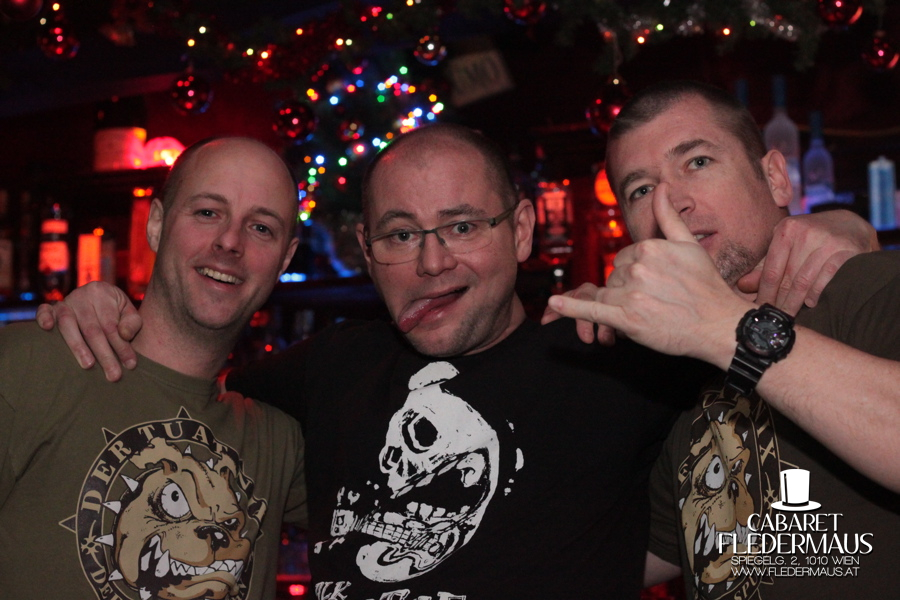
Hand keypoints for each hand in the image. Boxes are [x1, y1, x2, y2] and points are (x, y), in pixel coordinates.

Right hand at [35, 281, 141, 380]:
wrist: (100, 296)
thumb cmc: (116, 310)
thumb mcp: (129, 312)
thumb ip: (132, 323)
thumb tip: (124, 335)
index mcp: (103, 293)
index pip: (111, 326)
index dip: (121, 347)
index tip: (130, 365)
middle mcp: (82, 296)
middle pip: (92, 329)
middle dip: (104, 355)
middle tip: (113, 375)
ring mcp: (65, 301)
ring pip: (68, 325)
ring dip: (78, 347)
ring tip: (88, 365)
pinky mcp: (52, 308)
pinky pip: (44, 311)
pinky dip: (43, 318)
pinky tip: (47, 328)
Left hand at [548, 183, 751, 366]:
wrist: (720, 324)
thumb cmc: (707, 286)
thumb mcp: (689, 245)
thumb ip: (668, 216)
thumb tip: (660, 188)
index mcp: (648, 247)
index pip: (624, 259)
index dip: (636, 275)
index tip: (656, 286)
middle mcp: (637, 267)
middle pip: (614, 277)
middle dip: (627, 290)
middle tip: (656, 302)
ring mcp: (630, 293)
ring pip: (606, 295)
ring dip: (618, 305)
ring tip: (649, 314)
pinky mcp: (626, 318)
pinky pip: (591, 310)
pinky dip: (570, 307)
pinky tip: (555, 303)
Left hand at [737, 209, 878, 314]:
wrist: (850, 225)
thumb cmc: (810, 238)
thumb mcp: (786, 245)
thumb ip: (765, 265)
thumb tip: (742, 286)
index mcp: (786, 229)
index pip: (771, 270)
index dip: (764, 294)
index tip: (760, 310)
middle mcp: (806, 233)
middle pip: (787, 278)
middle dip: (779, 302)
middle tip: (774, 319)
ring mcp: (828, 241)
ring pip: (805, 281)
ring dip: (796, 302)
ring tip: (789, 316)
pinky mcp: (847, 250)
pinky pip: (827, 278)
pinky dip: (816, 293)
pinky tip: (810, 303)